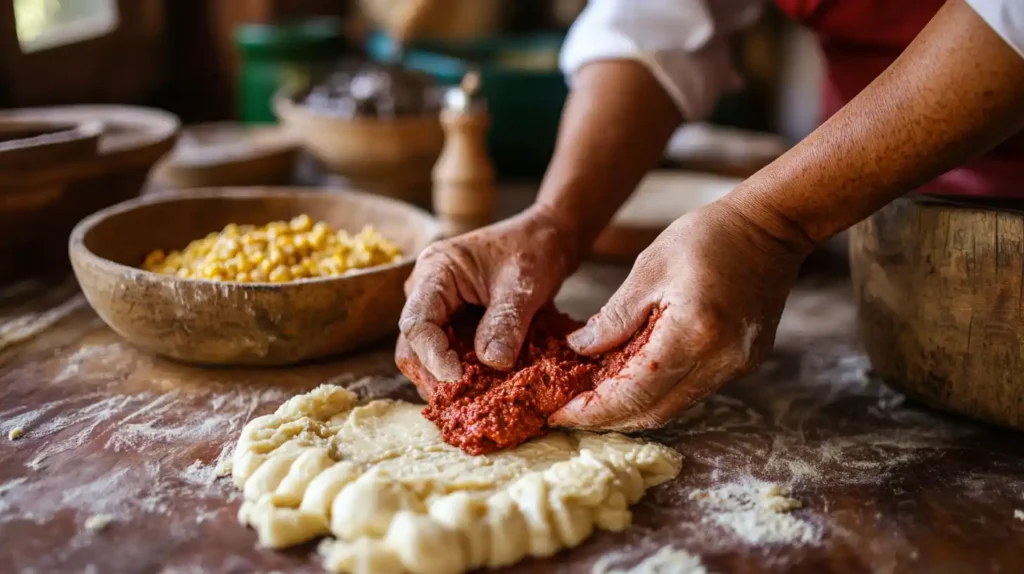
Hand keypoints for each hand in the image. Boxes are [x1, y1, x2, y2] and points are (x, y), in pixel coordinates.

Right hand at [396, 206, 577, 397]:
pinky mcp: (453, 322)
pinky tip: (481, 390)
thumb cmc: (533, 250)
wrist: (546, 237)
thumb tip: (492, 362)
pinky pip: (447, 353)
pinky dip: (461, 373)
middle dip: (434, 376)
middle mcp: (426, 291)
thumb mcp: (524, 285)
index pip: (417, 323)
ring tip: (474, 399)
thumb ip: (507, 321)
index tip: (458, 379)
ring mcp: (437, 308)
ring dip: (446, 380)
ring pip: (425, 355)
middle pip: (412, 345)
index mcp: (435, 271)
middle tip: (464, 401)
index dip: (433, 357)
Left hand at [548, 198, 808, 431]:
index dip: (593, 408)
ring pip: (673, 407)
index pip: (634, 391)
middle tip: (568, 413)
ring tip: (592, 400)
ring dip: (631, 409)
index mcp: (693, 333)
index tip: (559, 413)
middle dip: (607, 418)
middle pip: (654, 411)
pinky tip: (630, 382)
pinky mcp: (742, 363)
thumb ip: (615, 317)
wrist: (770, 227)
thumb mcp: (648, 269)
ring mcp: (736, 366)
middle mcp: (719, 360)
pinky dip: (657, 393)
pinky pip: (692, 391)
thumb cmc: (707, 237)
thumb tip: (580, 350)